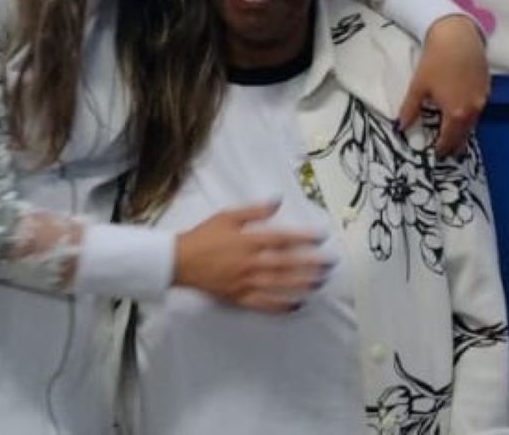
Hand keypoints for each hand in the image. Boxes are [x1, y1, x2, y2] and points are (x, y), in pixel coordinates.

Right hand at [173, 203, 328, 313]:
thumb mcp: (227, 216)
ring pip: (279, 284)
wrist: (179, 261)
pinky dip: (281, 305)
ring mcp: (245, 283)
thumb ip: (254, 211)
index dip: (304, 237)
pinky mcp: (239, 297)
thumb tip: (277, 202)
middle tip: (329, 263)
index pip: (282, 239)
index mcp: (248, 241)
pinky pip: (264, 304)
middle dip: (310, 263)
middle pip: (286, 263)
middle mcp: (250, 263)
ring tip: (319, 282)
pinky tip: (296, 304)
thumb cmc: (203, 237)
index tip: (321, 236)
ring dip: (301, 283)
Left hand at [398, 14, 489, 157]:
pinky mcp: (487, 87)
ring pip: (473, 122)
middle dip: (455, 144)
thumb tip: (401, 127)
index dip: (442, 148)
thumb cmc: (435, 62)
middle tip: (447, 152)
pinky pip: (478, 109)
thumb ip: (410, 110)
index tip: (437, 155)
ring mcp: (482, 98)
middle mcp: (473, 110)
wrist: (457, 37)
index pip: (449, 139)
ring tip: (454, 136)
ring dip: (463, 130)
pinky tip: (462, 113)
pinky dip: (470, 116)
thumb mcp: (418, 87)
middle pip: (464, 134)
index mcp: (456, 113)